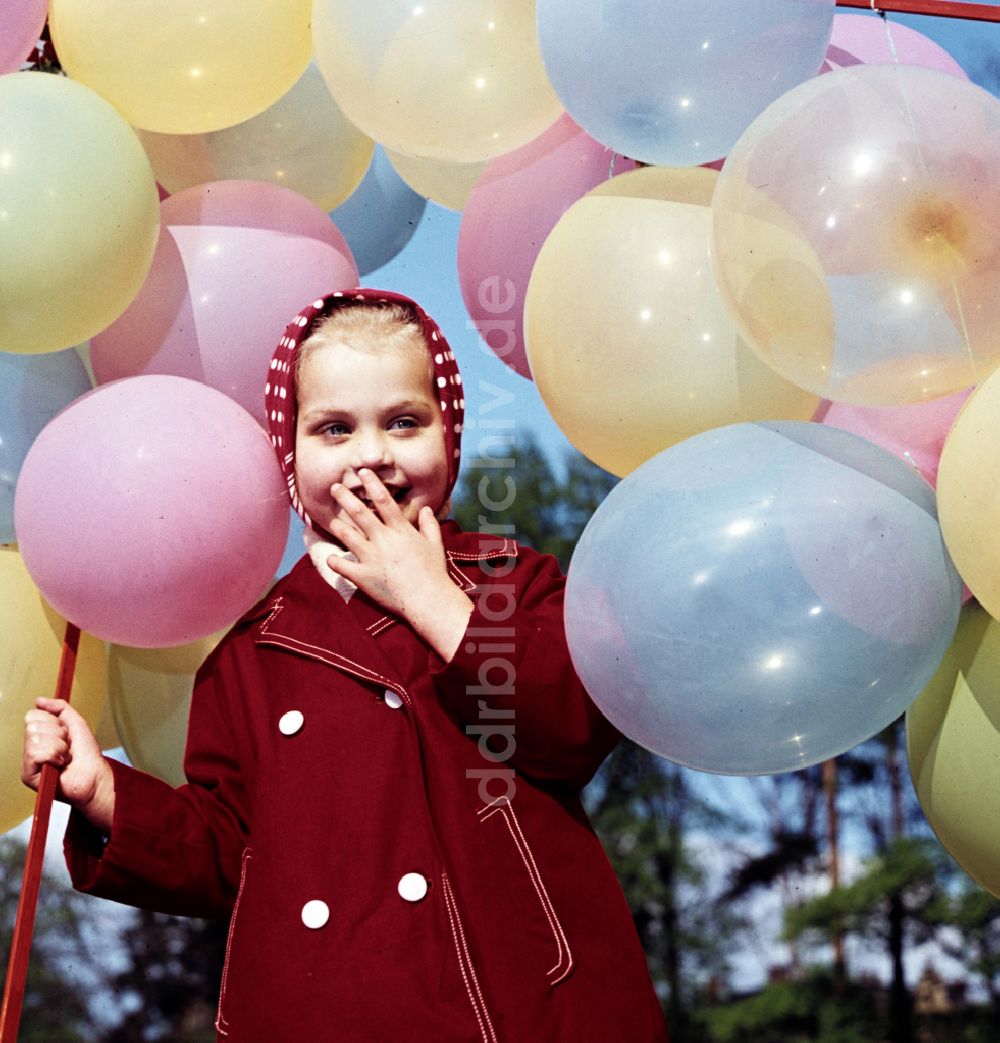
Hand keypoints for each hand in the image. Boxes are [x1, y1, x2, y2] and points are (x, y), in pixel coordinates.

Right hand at [22, 698, 114, 831]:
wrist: (94, 775)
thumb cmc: (87, 754)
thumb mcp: (75, 723)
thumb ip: (60, 708)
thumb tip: (39, 700)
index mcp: (39, 736)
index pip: (32, 716)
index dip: (53, 721)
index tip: (66, 733)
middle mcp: (30, 748)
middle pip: (32, 726)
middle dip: (57, 734)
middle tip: (66, 746)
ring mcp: (28, 762)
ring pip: (35, 739)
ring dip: (58, 746)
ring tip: (65, 756)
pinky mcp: (28, 775)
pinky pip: (36, 753)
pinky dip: (53, 756)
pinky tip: (59, 764)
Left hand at [324, 470, 472, 659]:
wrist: (428, 600)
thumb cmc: (434, 573)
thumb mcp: (436, 545)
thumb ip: (430, 525)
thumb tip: (427, 509)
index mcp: (401, 530)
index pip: (383, 500)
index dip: (372, 483)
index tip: (362, 472)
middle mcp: (383, 539)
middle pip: (359, 512)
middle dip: (345, 497)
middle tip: (334, 487)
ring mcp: (371, 557)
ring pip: (347, 535)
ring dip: (337, 524)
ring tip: (330, 519)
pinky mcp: (363, 576)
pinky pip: (341, 565)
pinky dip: (333, 560)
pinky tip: (330, 557)